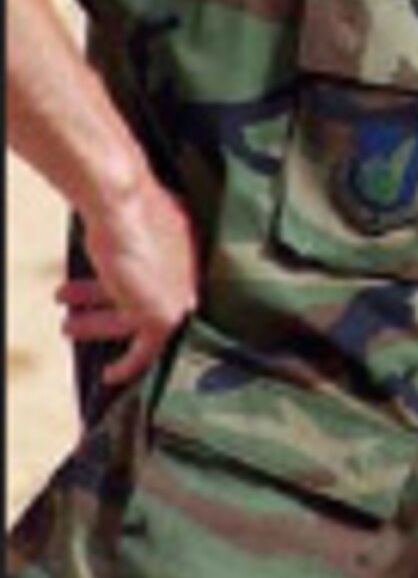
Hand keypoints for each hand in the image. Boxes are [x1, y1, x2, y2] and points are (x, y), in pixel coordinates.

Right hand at [72, 179, 199, 385]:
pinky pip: (147, 350)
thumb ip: (137, 224)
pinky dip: (130, 364)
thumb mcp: (133, 215)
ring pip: (135, 322)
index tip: (118, 299)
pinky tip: (111, 375)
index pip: (169, 277)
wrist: (122, 204)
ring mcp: (179, 295)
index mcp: (186, 244)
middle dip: (107, 308)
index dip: (140, 289)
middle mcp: (188, 272)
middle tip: (77, 317)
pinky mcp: (163, 316)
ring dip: (99, 325)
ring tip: (68, 326)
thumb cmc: (125, 202)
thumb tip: (123, 214)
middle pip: (147, 300)